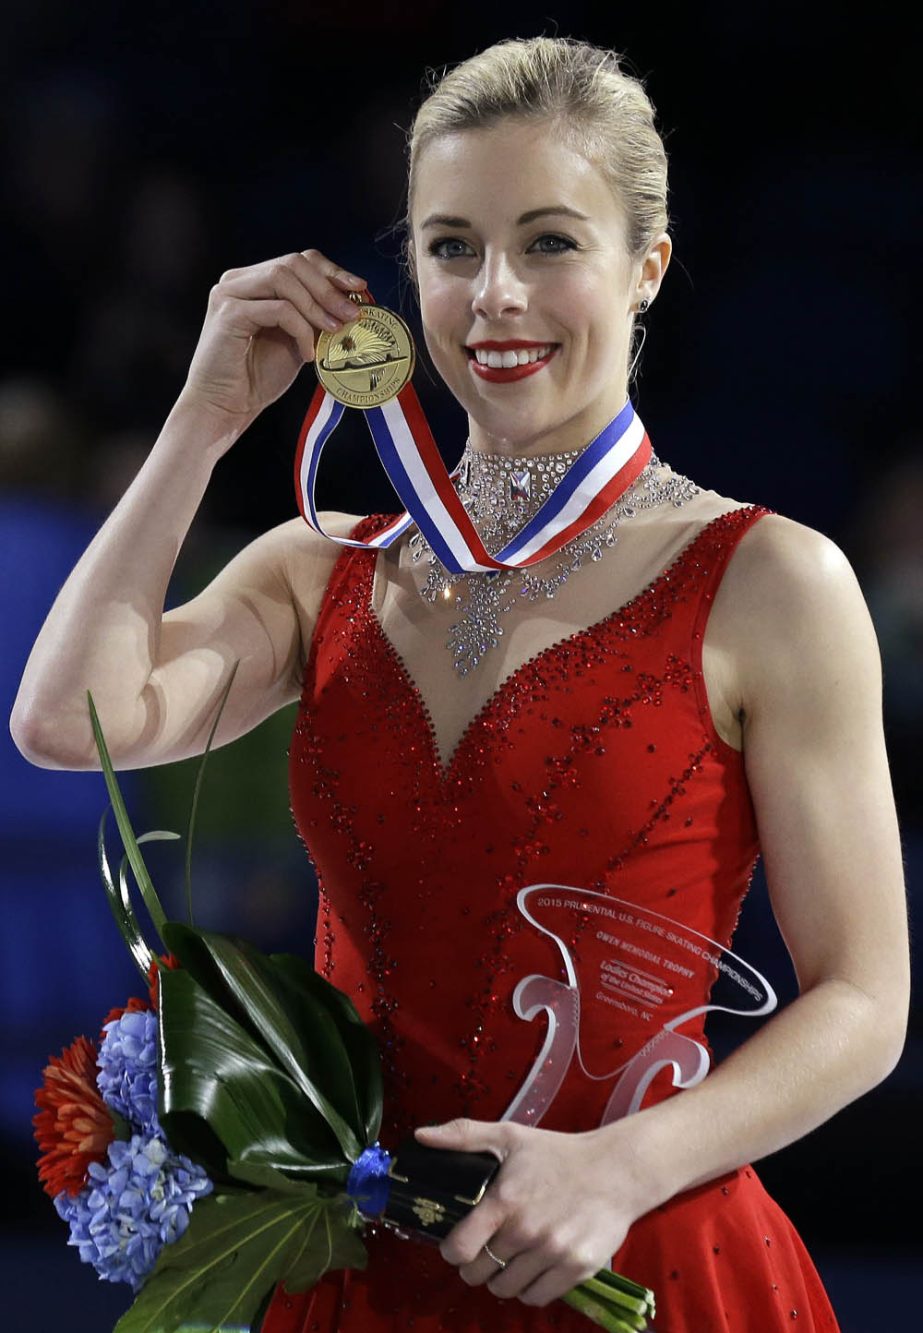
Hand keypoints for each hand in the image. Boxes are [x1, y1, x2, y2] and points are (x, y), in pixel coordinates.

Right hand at [179, 249, 365, 426]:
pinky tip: (307, 354)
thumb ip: (315, 319)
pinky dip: (300, 330)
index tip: (359, 289)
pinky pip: (278, 309)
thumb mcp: (296, 341)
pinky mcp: (228, 313)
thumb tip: (352, 306)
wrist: (225, 407)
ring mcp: (229, 294)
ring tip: (333, 332)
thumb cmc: (257, 377)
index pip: (298, 260)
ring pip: (283, 278)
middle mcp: (238, 281)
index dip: (331, 271)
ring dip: (316, 305)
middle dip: (328, 288)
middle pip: (292, 263)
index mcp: (254, 282)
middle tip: (352, 315)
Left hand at [414, 1118, 636, 1308]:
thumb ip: (463, 1136)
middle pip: (480, 1274)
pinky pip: (537, 1298)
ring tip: (510, 1260)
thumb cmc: (557, 1153)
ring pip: (507, 1290)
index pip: (459, 1249)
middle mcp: (526, 1231)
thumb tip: (420, 1135)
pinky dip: (530, 1290)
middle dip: (477, 1265)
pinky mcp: (576, 1270)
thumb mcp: (509, 1135)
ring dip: (503, 1279)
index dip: (452, 1251)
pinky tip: (533, 1270)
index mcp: (504, 1201)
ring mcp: (552, 1253)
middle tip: (487, 1251)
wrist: (615, 1170)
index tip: (458, 1245)